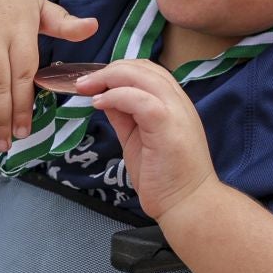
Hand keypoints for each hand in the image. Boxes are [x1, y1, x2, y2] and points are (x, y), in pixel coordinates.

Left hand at [78, 60, 217, 222]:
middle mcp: (177, 101)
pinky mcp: (167, 124)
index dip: (118, 70)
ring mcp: (175, 111)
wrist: (189, 204)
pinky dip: (115, 96)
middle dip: (109, 70)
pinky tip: (98, 104)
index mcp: (173, 103)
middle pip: (143, 67)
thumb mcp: (137, 139)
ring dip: (108, 78)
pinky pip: (139, 99)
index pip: (146, 71)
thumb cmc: (165, 178)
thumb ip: (125, 116)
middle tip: (82, 83)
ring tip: (85, 88)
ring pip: (142, 76)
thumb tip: (105, 98)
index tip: (92, 82)